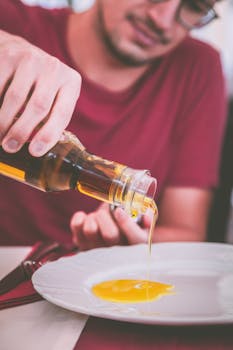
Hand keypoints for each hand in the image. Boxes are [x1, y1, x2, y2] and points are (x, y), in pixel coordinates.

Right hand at [0, 30, 80, 155]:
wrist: (19, 51)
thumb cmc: (40, 85)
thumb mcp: (55, 98)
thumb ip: (52, 119)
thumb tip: (38, 148)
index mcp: (71, 83)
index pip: (62, 113)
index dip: (48, 135)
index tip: (34, 152)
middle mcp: (54, 68)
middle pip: (38, 106)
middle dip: (22, 131)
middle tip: (10, 147)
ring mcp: (31, 59)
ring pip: (15, 98)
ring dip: (3, 122)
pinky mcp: (8, 56)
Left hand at [70, 203, 152, 250]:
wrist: (111, 224)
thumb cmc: (127, 219)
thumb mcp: (141, 216)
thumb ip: (146, 215)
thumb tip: (147, 218)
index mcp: (136, 242)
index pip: (136, 240)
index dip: (127, 225)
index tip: (119, 211)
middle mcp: (117, 250)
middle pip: (110, 236)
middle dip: (106, 217)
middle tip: (107, 211)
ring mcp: (98, 249)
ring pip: (91, 231)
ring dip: (93, 217)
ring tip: (97, 215)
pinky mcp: (83, 245)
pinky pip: (76, 230)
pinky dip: (78, 219)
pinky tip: (85, 217)